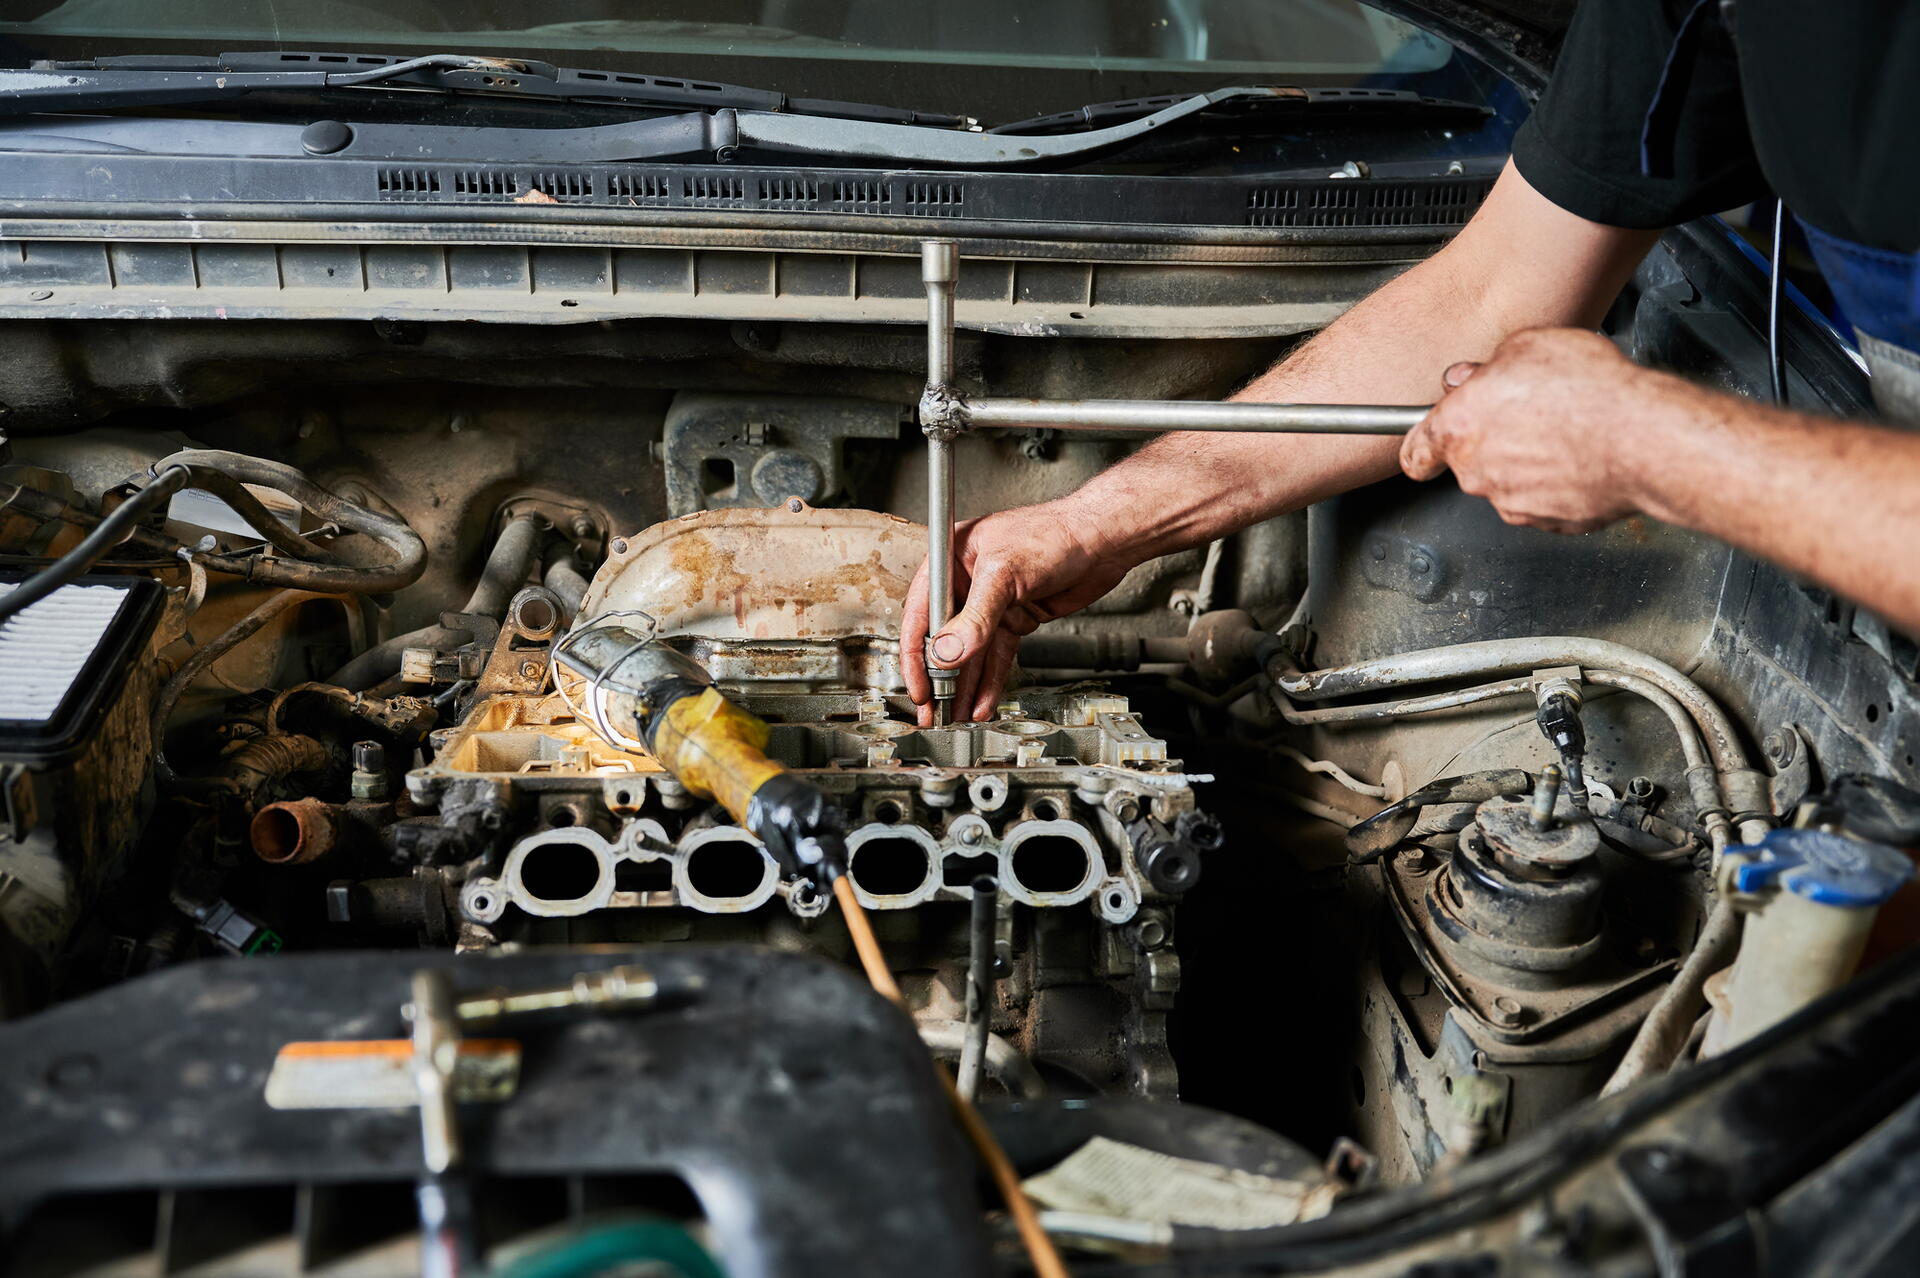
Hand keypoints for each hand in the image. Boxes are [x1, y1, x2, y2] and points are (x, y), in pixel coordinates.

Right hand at [902, 499, 1134, 723]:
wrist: (1100, 541)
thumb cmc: (1054, 533)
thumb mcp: (1004, 573)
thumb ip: (974, 617)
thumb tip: (947, 651)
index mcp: (951, 561)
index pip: (920, 614)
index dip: (917, 655)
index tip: (920, 687)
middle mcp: (966, 583)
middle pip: (944, 639)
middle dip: (940, 679)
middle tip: (935, 712)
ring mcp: (992, 603)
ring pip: (972, 654)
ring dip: (965, 687)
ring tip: (956, 716)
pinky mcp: (1015, 617)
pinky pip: (998, 656)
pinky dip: (991, 681)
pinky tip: (983, 702)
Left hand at [1400, 328, 1666, 533]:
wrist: (1643, 438)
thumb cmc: (1589, 390)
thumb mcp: (1527, 346)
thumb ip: (1486, 367)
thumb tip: (1471, 379)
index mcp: (1459, 427)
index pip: (1415, 451)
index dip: (1421, 446)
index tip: (1424, 447)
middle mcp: (1477, 471)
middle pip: (1469, 460)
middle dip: (1492, 439)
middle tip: (1529, 411)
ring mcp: (1511, 502)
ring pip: (1507, 481)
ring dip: (1526, 461)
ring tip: (1566, 431)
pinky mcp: (1547, 522)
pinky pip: (1543, 500)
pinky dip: (1557, 483)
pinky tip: (1582, 456)